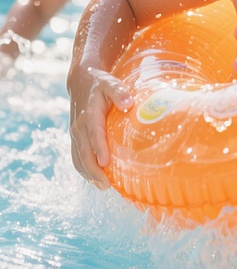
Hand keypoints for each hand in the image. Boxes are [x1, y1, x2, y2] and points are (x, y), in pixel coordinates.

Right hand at [68, 66, 132, 188]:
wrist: (80, 82)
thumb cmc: (99, 83)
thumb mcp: (110, 83)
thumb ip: (119, 92)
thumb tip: (128, 104)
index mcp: (89, 115)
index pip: (94, 134)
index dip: (99, 149)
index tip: (105, 163)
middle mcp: (79, 127)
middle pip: (84, 153)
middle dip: (93, 170)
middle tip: (107, 184)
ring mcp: (75, 134)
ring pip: (78, 158)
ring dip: (88, 174)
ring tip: (103, 186)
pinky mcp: (75, 138)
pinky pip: (76, 157)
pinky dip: (83, 170)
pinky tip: (94, 178)